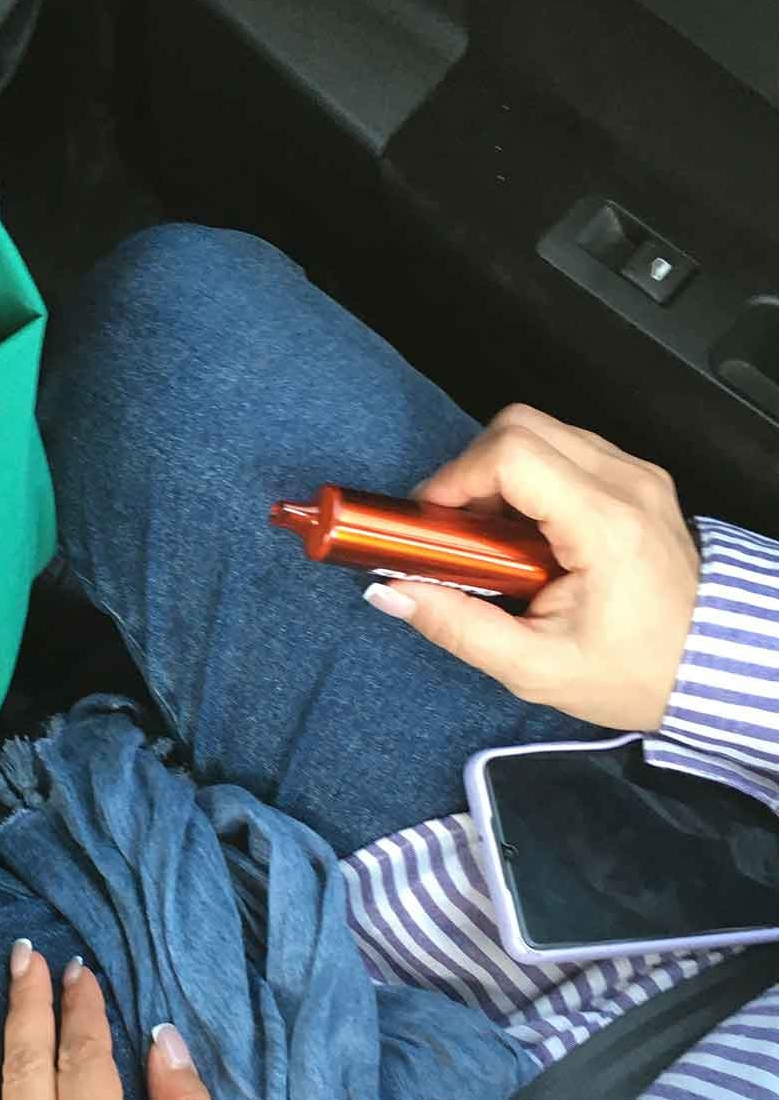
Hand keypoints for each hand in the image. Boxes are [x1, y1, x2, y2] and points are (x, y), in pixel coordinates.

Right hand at [368, 404, 700, 730]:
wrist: (707, 671)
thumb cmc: (634, 672)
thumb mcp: (535, 667)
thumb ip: (458, 627)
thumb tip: (393, 592)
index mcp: (606, 526)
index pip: (512, 454)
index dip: (455, 479)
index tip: (431, 522)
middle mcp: (628, 484)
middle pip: (521, 426)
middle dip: (470, 470)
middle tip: (454, 528)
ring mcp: (637, 476)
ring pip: (542, 431)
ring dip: (498, 473)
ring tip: (488, 537)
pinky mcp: (637, 480)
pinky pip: (566, 449)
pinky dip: (529, 478)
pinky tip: (523, 533)